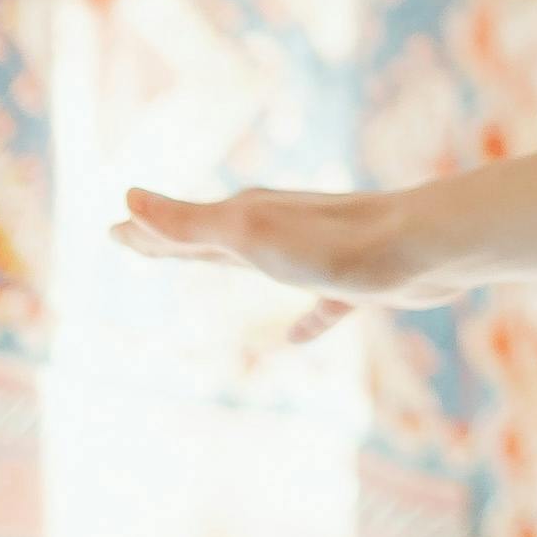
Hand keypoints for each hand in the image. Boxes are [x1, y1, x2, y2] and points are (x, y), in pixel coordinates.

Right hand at [111, 179, 441, 342]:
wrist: (424, 249)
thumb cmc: (334, 243)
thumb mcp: (249, 234)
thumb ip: (189, 223)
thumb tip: (125, 198)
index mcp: (248, 220)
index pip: (183, 229)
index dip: (146, 232)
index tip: (113, 229)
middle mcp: (279, 231)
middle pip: (214, 240)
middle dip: (175, 242)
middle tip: (138, 241)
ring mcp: (318, 255)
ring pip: (262, 263)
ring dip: (231, 266)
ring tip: (210, 268)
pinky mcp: (357, 284)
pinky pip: (322, 304)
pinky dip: (306, 319)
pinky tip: (298, 337)